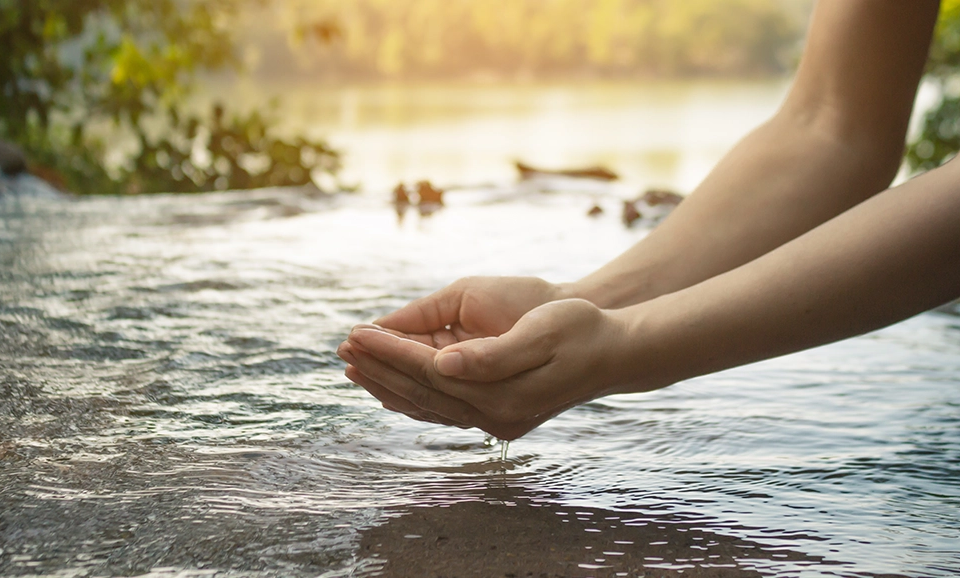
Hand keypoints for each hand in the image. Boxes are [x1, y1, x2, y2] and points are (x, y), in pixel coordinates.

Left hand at [336, 276, 568, 427]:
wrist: (618, 354)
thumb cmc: (582, 331)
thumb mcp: (542, 331)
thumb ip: (491, 353)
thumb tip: (442, 362)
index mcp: (502, 396)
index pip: (429, 371)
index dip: (390, 351)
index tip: (356, 333)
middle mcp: (495, 418)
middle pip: (421, 392)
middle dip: (379, 370)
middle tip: (341, 349)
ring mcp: (496, 423)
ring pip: (427, 405)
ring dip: (389, 386)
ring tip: (354, 369)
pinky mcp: (498, 419)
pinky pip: (442, 411)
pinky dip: (413, 398)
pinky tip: (393, 390)